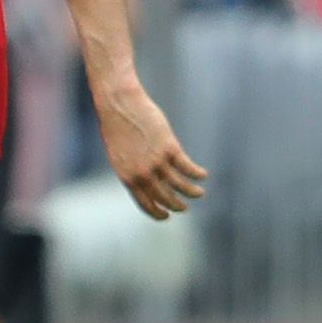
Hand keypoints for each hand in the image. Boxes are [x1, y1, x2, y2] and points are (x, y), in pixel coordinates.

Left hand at [95, 75, 207, 219]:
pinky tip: (203, 175)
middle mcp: (142, 173)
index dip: (157, 213)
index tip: (167, 216)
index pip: (145, 204)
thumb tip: (147, 182)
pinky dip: (198, 174)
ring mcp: (156, 161)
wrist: (119, 106)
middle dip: (177, 206)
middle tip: (184, 207)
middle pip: (165, 198)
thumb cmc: (117, 128)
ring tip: (199, 193)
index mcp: (127, 177)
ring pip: (180, 186)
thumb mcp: (120, 155)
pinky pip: (188, 168)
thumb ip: (133, 170)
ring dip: (192, 192)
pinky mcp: (169, 148)